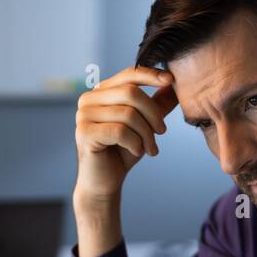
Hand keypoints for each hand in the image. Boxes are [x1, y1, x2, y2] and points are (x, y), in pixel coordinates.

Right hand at [73, 66, 178, 205]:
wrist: (105, 181)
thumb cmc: (122, 152)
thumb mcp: (144, 125)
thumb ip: (156, 104)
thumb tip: (173, 84)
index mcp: (101, 92)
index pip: (128, 74)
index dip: (150, 75)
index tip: (171, 80)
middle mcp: (88, 100)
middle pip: (131, 93)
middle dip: (153, 114)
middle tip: (162, 132)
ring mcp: (84, 115)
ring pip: (128, 114)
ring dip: (146, 134)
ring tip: (151, 148)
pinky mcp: (85, 133)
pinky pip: (120, 131)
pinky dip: (135, 143)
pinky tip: (136, 152)